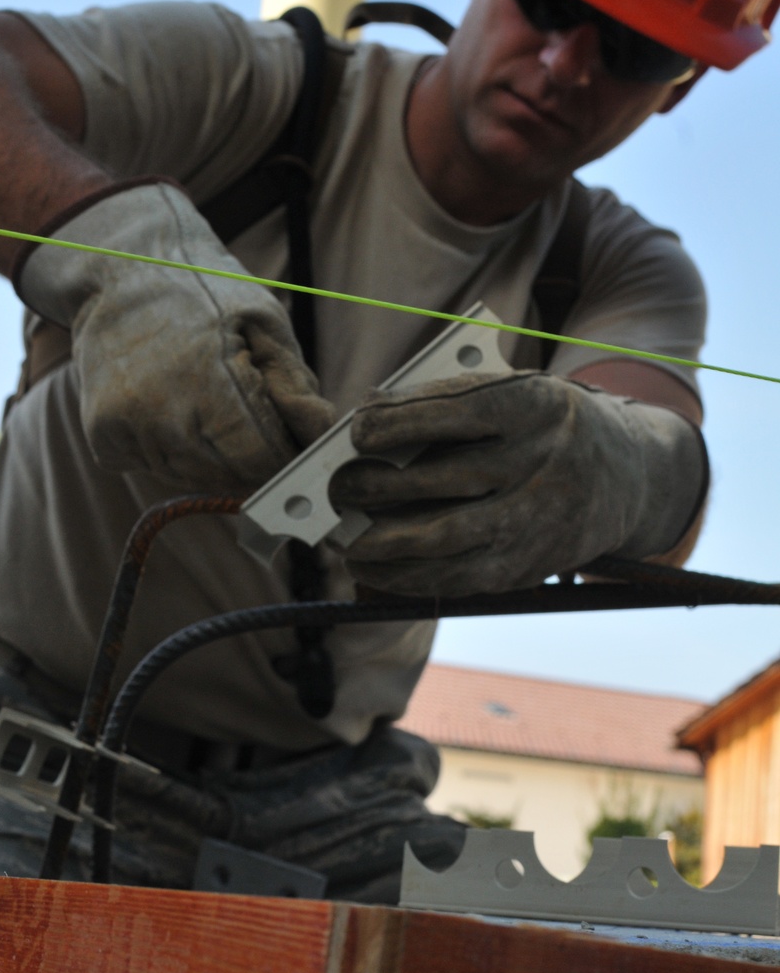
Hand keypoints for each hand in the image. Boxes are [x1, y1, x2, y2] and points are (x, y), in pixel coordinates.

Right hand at [15, 180, 333, 492]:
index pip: (260, 458)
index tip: (289, 437)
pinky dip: (173, 451)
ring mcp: (124, 428)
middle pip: (228, 474)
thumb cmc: (203, 290)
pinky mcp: (102, 437)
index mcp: (206, 380)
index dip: (283, 453)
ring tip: (210, 405)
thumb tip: (322, 434)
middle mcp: (159, 412)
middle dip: (250, 457)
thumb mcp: (262, 320)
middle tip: (251, 416)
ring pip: (191, 476)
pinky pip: (154, 468)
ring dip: (212, 456)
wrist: (120, 271)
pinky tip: (173, 408)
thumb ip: (294, 383)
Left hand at [329, 371, 706, 596]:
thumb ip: (450, 401)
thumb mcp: (515, 393)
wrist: (630, 474)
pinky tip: (376, 569)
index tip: (358, 431)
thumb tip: (368, 420)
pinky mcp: (531, 565)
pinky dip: (407, 577)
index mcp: (535, 405)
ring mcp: (539, 518)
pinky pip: (459, 579)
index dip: (400, 424)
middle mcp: (542, 462)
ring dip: (383, 543)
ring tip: (348, 538)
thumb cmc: (545, 425)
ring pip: (447, 538)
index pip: (458, 412)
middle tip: (341, 488)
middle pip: (446, 479)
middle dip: (378, 486)